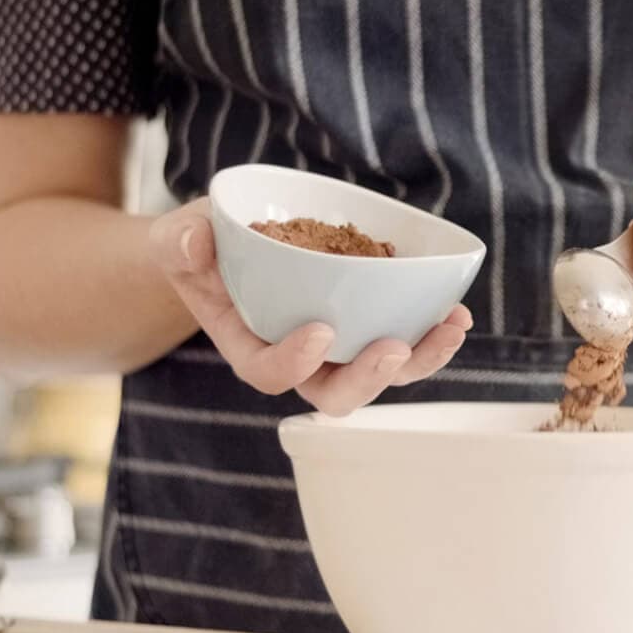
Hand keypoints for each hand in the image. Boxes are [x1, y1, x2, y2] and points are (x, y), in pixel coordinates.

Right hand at [149, 200, 471, 415]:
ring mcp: (338, 348)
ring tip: (450, 328)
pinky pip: (404, 342)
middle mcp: (299, 360)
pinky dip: (431, 332)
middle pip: (335, 394)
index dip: (294, 362)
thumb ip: (178, 242)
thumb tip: (193, 243)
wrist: (232, 244)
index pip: (270, 373)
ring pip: (380, 375)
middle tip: (394, 347)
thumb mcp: (177, 238)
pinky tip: (455, 312)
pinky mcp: (367, 325)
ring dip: (420, 359)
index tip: (319, 331)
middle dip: (368, 377)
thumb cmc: (202, 246)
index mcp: (249, 347)